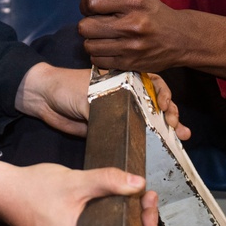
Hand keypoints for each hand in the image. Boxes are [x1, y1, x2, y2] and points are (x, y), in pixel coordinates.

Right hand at [0, 156, 159, 225]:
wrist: (4, 192)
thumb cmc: (32, 192)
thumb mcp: (75, 182)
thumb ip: (107, 181)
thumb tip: (138, 183)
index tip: (148, 202)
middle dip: (141, 223)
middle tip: (146, 197)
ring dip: (128, 220)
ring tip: (138, 197)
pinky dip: (112, 220)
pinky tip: (120, 203)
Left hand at [16, 62, 190, 140]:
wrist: (43, 99)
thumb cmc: (67, 88)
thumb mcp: (91, 96)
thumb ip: (108, 110)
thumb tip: (126, 128)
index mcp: (124, 78)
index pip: (153, 84)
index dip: (164, 95)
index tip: (166, 108)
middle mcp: (126, 93)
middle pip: (156, 102)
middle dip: (171, 113)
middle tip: (176, 126)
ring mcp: (120, 111)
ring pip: (149, 119)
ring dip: (166, 128)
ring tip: (181, 136)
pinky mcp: (112, 127)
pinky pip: (133, 133)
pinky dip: (148, 140)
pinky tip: (163, 146)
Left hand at [79, 0, 225, 82]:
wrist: (180, 39)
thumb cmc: (155, 14)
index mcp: (134, 3)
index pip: (93, 2)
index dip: (86, 4)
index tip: (90, 7)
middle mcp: (132, 25)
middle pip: (85, 27)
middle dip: (87, 24)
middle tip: (96, 23)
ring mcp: (131, 47)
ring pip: (89, 46)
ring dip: (93, 41)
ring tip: (104, 37)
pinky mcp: (130, 63)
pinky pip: (98, 61)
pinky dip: (100, 55)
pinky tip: (110, 48)